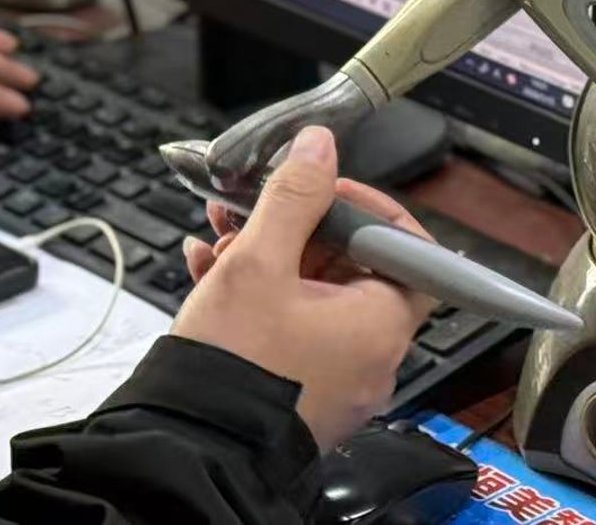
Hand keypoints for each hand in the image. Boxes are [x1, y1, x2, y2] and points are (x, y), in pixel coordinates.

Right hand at [170, 126, 433, 451]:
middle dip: (297, 227)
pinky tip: (209, 271)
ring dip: (269, 256)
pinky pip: (292, 329)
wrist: (189, 447)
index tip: (322, 188)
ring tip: (218, 239)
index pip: (406, 250)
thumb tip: (319, 147)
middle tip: (252, 208)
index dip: (364, 208)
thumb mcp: (257, 261)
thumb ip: (293, 197)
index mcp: (378, 325)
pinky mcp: (301, 393)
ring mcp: (337, 379)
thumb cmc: (232, 365)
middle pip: (352, 269)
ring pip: (313, 296)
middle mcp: (370, 358)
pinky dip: (260, 296)